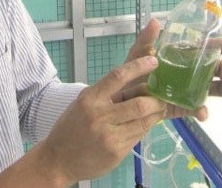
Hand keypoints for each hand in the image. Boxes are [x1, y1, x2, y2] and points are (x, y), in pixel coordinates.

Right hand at [40, 56, 167, 183]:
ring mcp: (109, 136)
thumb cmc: (71, 127)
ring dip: (155, 114)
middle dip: (156, 100)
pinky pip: (138, 136)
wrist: (58, 160)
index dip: (138, 67)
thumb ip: (106, 94)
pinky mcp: (116, 152)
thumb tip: (137, 85)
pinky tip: (144, 124)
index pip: (117, 76)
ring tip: (159, 109)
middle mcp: (99, 116)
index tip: (153, 61)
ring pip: (143, 122)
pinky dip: (145, 128)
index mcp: (90, 99)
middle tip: (163, 96)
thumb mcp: (83, 104)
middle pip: (139, 104)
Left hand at [123, 18, 221, 121]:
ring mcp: (190, 89)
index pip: (207, 47)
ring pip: (215, 88)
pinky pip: (197, 108)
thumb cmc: (134, 70)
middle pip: (217, 68)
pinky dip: (203, 111)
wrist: (124, 96)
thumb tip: (155, 21)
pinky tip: (202, 113)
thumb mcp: (138, 53)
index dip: (221, 45)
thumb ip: (147, 38)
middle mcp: (191, 71)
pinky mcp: (184, 106)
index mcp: (184, 54)